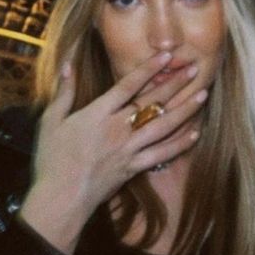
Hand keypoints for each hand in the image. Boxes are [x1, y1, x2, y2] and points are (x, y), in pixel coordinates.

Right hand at [18, 51, 206, 254]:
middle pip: (152, 102)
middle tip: (194, 69)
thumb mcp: (51, 120)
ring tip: (202, 95)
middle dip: (174, 84)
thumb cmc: (52, 158)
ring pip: (163, 126)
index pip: (128, 85)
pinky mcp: (133, 168)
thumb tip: (68, 64)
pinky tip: (194, 134)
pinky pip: (161, 154)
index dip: (148, 69)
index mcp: (98, 113)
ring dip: (185, 110)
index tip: (165, 56)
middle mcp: (118, 128)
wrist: (60, 198)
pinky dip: (179, 144)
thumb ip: (64, 91)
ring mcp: (128, 149)